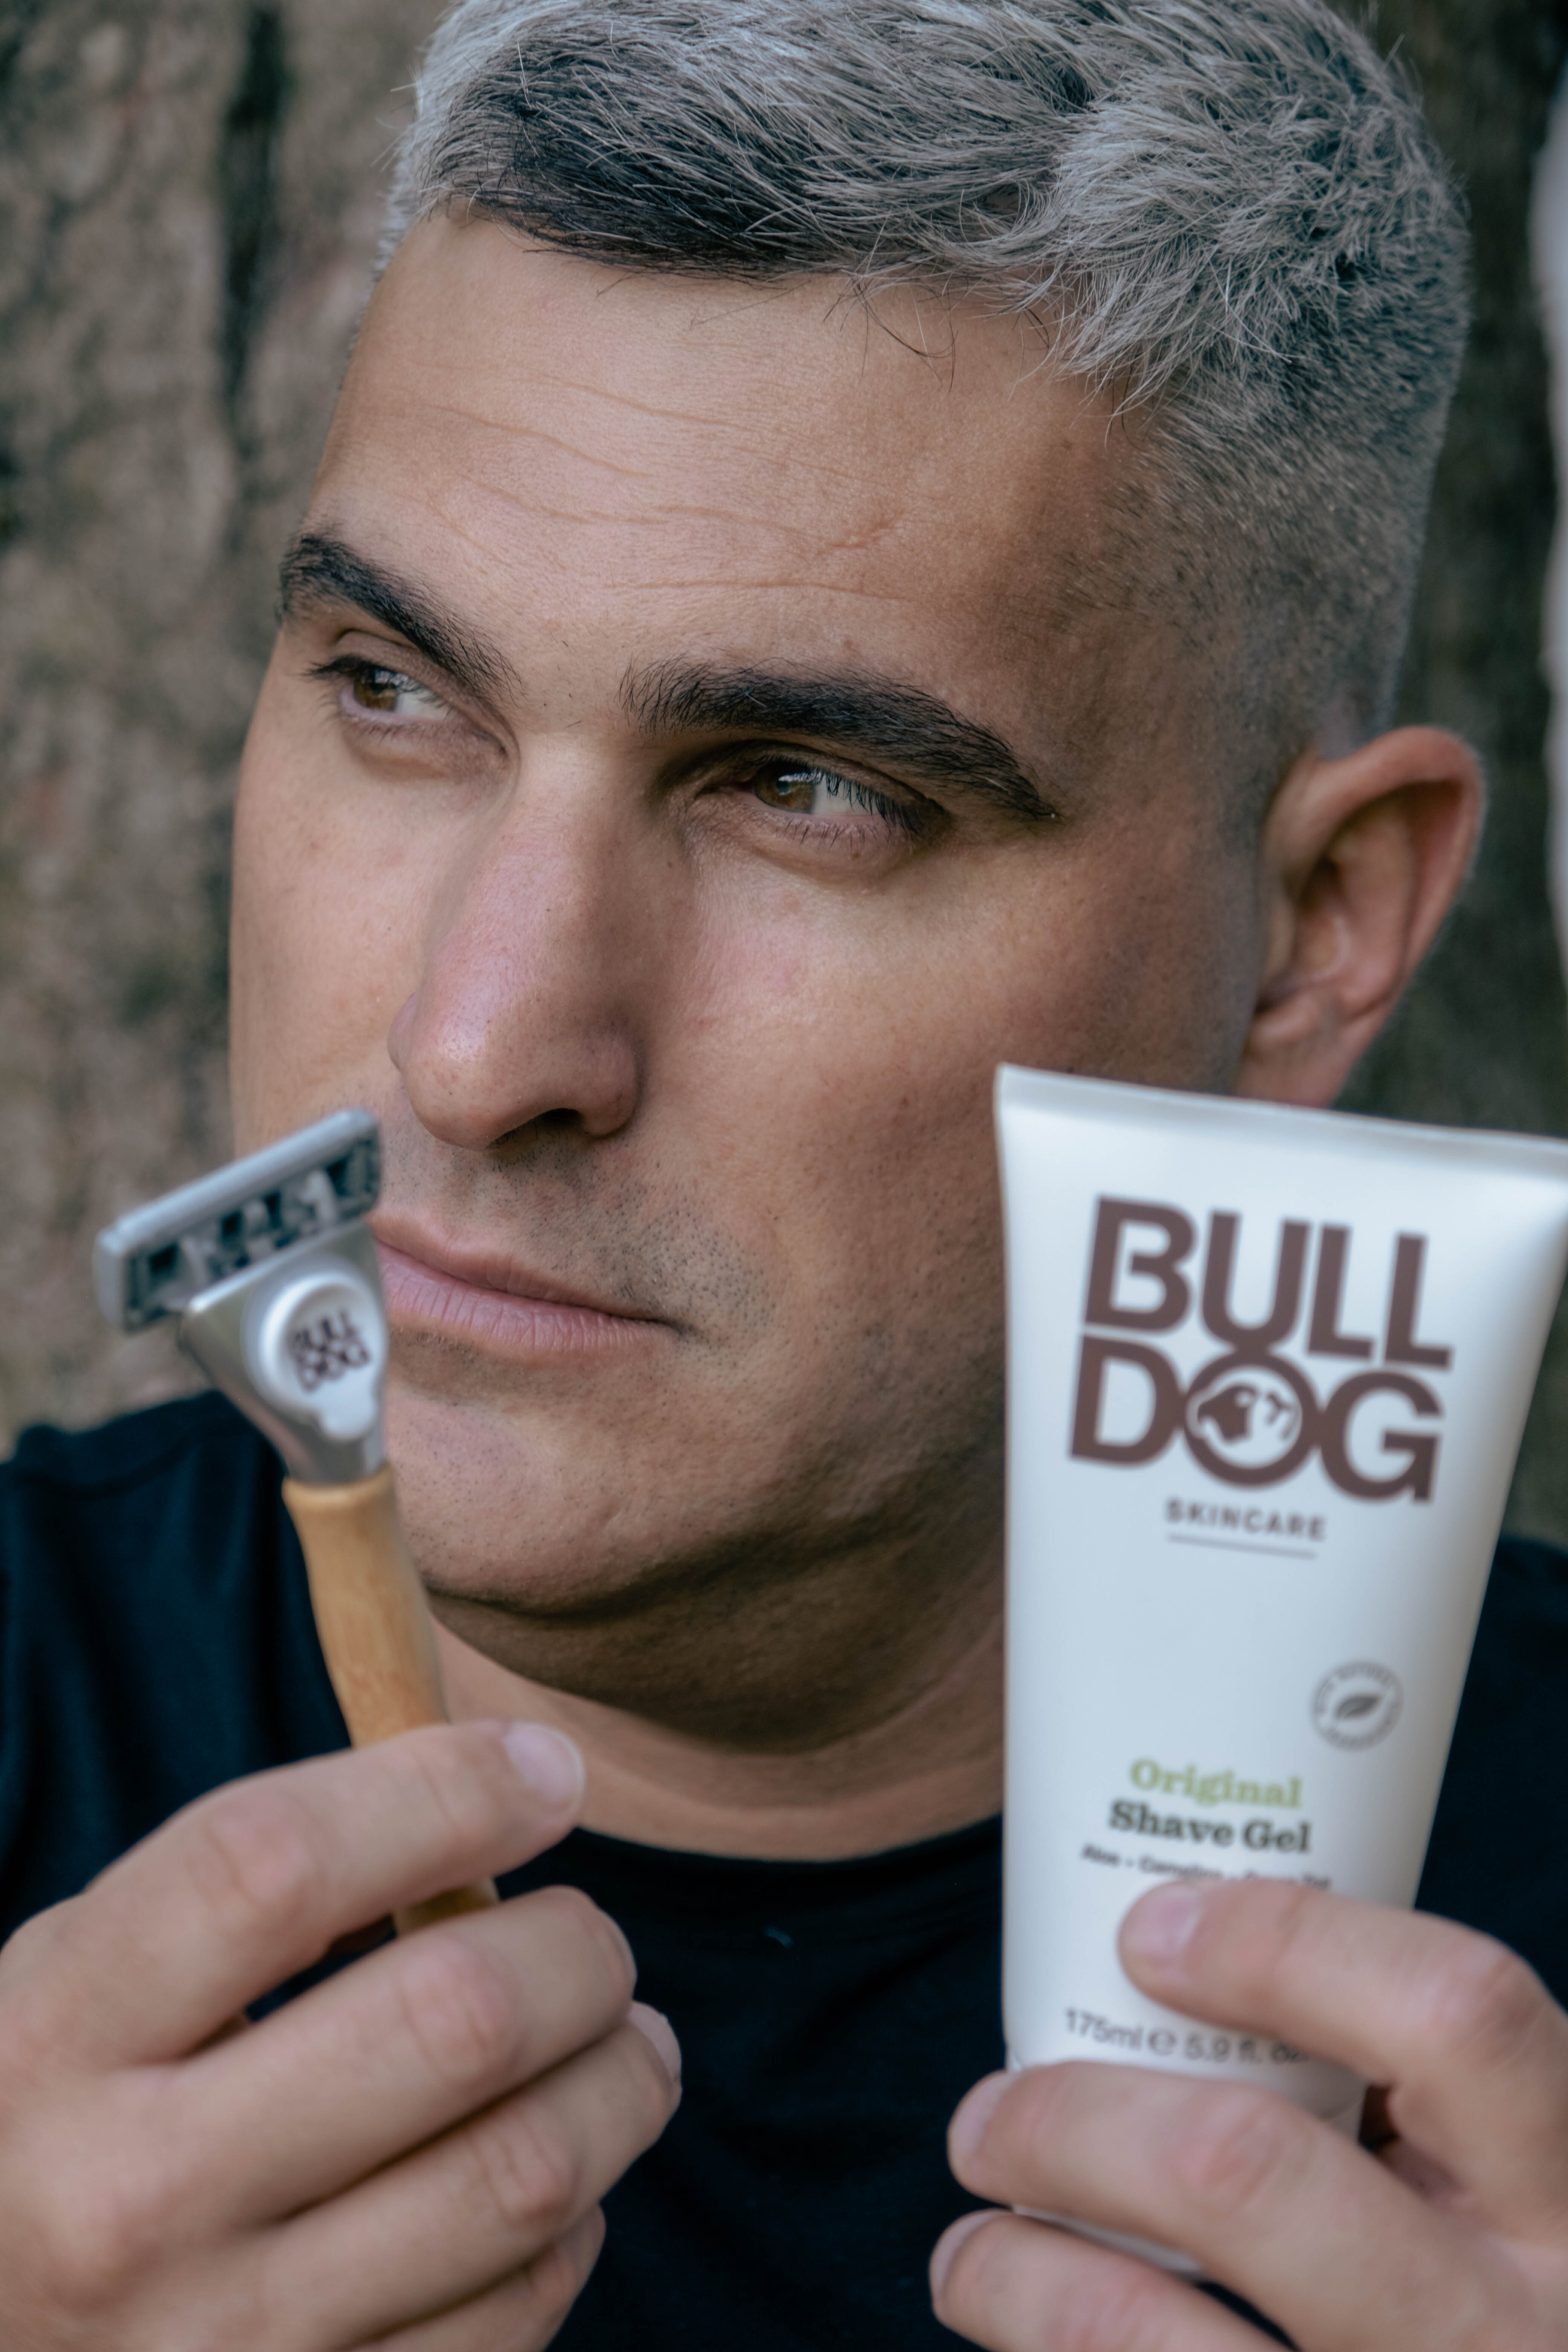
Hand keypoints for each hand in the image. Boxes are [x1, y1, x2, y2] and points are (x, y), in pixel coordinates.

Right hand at [0, 1721, 678, 2349]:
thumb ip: (261, 1884)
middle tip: (591, 1939)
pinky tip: (546, 2177)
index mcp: (62, 2042)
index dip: (444, 1792)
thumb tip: (505, 1792)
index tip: (543, 1771)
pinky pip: (516, 2311)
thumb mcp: (88, 1982)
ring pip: (523, 2172)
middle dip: (574, 1951)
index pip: (276, 1866)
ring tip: (627, 2041)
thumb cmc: (62, 2125)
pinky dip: (569, 2227)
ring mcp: (225, 2343)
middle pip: (448, 2019)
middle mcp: (131, 2201)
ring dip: (620, 2082)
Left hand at [932, 1879, 1567, 2347]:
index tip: (1148, 1928)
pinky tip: (1034, 2344)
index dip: (1283, 1945)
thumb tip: (1179, 1976)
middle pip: (1251, 2174)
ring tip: (971, 2255)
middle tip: (991, 2116)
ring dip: (1026, 2284)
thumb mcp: (1510, 2183)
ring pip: (1159, 2345)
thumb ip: (1404, 2103)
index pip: (1453, 2011)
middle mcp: (1515, 2324)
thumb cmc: (1501, 2298)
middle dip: (1079, 2125)